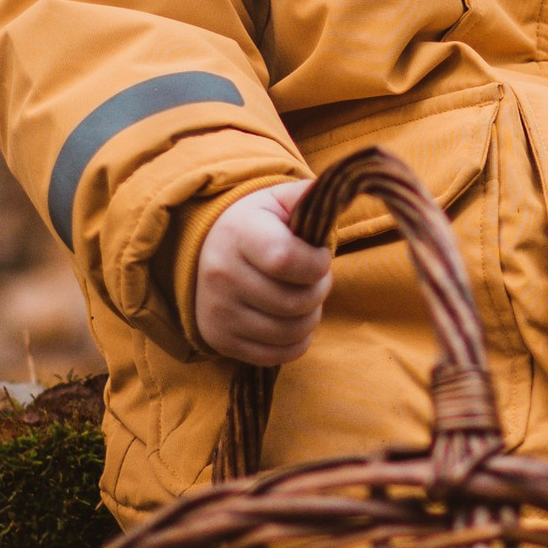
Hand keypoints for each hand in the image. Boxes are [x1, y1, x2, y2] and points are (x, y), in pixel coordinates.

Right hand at [193, 183, 333, 366]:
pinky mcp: (220, 339)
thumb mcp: (279, 200)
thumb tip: (338, 192)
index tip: (319, 256)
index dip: (317, 264)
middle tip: (314, 278)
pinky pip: (277, 355)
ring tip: (304, 298)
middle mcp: (221, 274)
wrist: (208, 249)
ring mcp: (218, 311)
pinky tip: (292, 319)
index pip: (287, 261)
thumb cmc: (258, 224)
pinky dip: (296, 341)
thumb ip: (309, 196)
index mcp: (239, 234)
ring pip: (290, 331)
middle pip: (295, 302)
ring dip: (310, 316)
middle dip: (319, 291)